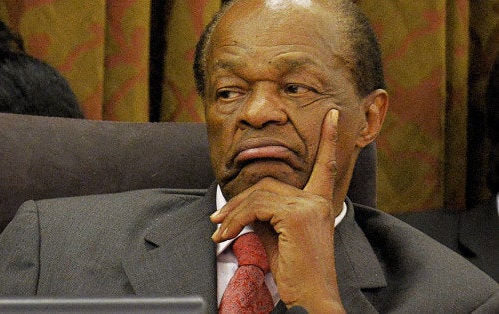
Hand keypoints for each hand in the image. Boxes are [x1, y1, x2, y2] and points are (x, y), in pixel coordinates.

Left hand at [211, 109, 343, 311]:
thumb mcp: (278, 236)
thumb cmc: (295, 271)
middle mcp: (318, 200)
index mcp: (320, 202)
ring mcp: (309, 206)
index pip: (326, 165)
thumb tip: (245, 204)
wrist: (310, 298)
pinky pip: (255, 207)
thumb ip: (267, 213)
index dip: (329, 139)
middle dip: (238, 201)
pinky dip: (235, 219)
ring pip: (259, 194)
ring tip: (220, 232)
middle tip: (218, 222)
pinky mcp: (297, 215)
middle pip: (269, 183)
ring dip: (232, 213)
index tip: (332, 116)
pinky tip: (228, 235)